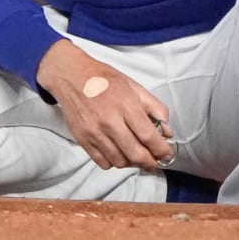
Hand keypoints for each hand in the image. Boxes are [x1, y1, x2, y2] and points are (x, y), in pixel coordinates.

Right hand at [36, 40, 174, 171]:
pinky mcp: (83, 140)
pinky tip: (118, 152)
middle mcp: (109, 122)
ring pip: (120, 162)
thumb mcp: (134, 86)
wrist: (72, 76)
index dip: (161, 150)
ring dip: (132, 163)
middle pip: (136, 154)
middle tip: (155, 161)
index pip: (149, 137)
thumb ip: (155, 108)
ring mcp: (94, 133)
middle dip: (150, 162)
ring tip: (136, 154)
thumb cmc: (104, 80)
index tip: (166, 154)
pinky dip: (114, 162)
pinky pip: (103, 163)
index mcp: (125, 105)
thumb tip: (167, 131)